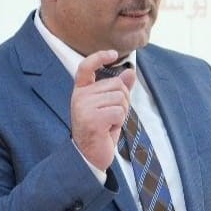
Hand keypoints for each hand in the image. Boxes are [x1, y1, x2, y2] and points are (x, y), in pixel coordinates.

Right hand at [71, 50, 135, 171]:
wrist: (90, 156)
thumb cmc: (101, 130)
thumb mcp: (110, 106)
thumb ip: (119, 89)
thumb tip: (131, 72)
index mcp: (81, 90)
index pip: (86, 67)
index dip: (98, 57)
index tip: (113, 54)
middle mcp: (80, 96)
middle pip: (116, 85)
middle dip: (122, 101)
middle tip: (112, 117)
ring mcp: (84, 107)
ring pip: (120, 98)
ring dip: (121, 113)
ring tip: (109, 124)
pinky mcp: (92, 119)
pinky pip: (119, 112)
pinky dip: (119, 122)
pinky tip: (108, 130)